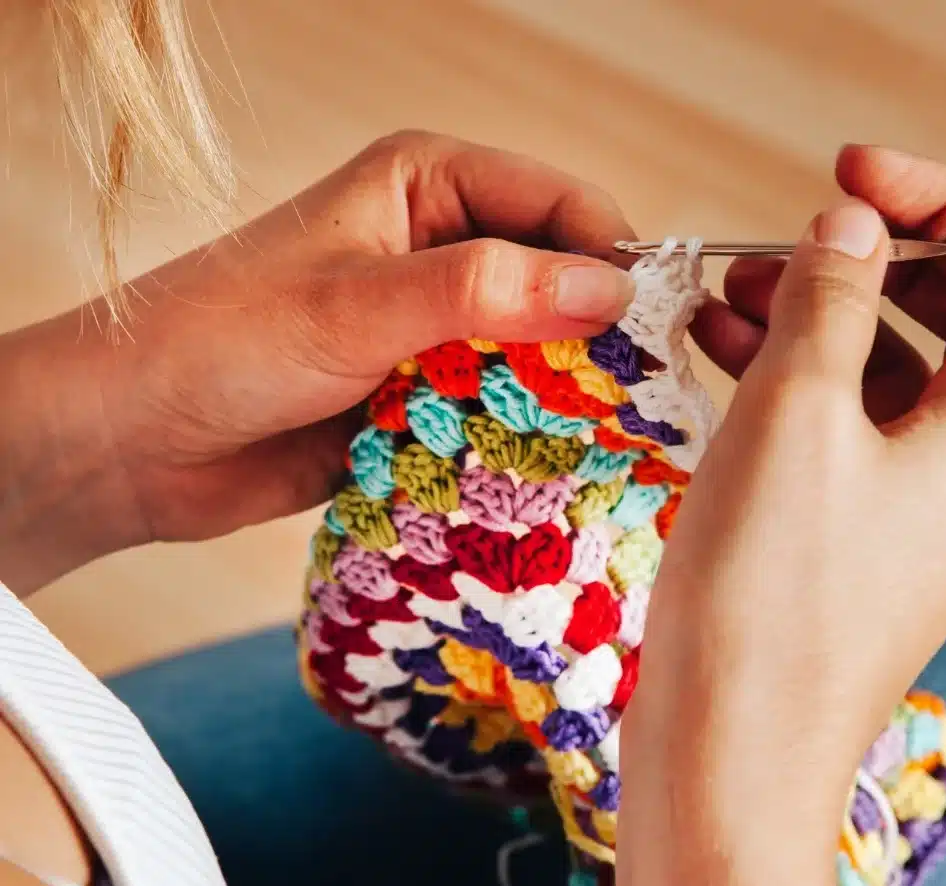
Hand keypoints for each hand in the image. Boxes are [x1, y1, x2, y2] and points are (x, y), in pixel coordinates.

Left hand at [0, 131, 636, 591]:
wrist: (131, 442)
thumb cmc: (222, 342)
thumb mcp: (360, 305)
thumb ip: (485, 293)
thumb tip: (609, 290)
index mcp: (429, 187)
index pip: (561, 207)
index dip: (613, 261)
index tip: (653, 331)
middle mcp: (441, 253)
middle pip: (561, 286)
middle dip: (598, 341)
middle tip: (641, 404)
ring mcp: (435, 332)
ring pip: (538, 359)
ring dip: (565, 403)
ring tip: (604, 449)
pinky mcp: (424, 400)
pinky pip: (501, 417)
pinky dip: (525, 446)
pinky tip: (551, 478)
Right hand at [624, 144, 945, 853]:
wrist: (734, 761)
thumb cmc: (769, 596)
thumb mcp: (795, 415)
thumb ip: (830, 299)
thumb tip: (852, 228)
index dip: (942, 202)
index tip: (848, 175)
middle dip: (874, 259)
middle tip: (783, 236)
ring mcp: (923, 514)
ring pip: (891, 375)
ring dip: (821, 317)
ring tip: (725, 291)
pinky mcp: (864, 545)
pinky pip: (849, 433)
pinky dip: (797, 382)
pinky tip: (721, 356)